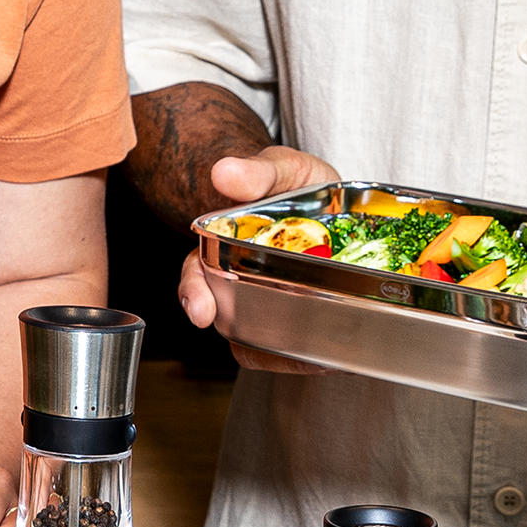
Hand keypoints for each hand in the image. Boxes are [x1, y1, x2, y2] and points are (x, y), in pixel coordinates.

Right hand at [178, 145, 338, 372]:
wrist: (326, 196)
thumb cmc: (293, 183)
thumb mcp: (282, 168)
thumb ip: (258, 171)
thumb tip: (224, 173)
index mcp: (222, 247)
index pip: (196, 274)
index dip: (194, 294)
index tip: (199, 311)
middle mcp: (241, 280)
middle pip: (227, 317)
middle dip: (242, 336)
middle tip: (265, 350)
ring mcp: (273, 300)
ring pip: (262, 339)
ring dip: (283, 353)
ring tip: (315, 359)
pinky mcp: (306, 314)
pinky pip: (299, 345)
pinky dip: (312, 355)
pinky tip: (332, 356)